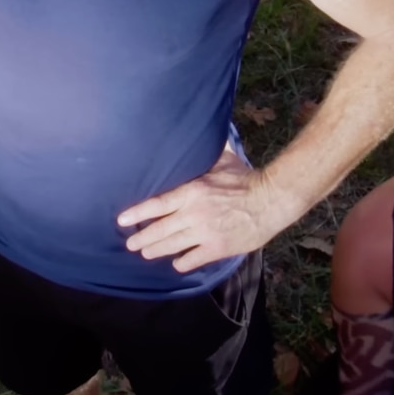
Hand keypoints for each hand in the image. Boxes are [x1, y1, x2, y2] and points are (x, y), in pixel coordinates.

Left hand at [116, 148, 280, 272]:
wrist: (271, 200)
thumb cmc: (245, 178)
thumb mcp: (222, 160)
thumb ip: (206, 152)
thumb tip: (198, 130)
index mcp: (192, 192)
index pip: (156, 204)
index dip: (137, 214)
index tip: (122, 221)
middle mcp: (194, 214)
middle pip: (160, 230)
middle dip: (142, 238)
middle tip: (130, 244)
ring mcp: (205, 233)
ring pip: (173, 246)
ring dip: (157, 250)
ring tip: (146, 253)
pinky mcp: (218, 248)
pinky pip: (193, 259)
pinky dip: (182, 263)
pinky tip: (177, 264)